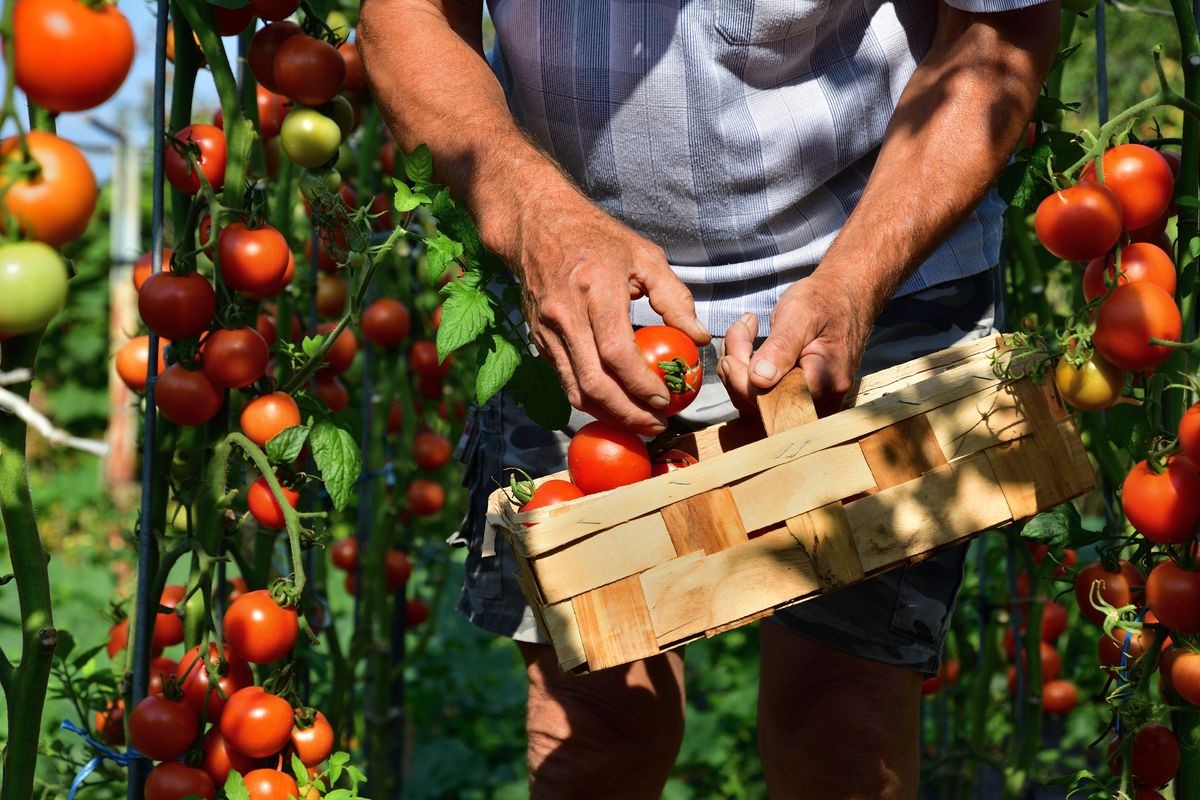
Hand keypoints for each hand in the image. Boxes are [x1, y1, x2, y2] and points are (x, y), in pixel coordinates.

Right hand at [508, 195, 709, 433]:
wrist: (536, 224)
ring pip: (575, 389)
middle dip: (627, 413)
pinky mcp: (538, 339)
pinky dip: (589, 400)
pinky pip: (565, 379)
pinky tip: (613, 404)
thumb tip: (700, 339)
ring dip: (607, 415)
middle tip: (655, 424)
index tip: (664, 401)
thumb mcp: (645, 256)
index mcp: (596, 290)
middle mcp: (566, 314)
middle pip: (594, 382)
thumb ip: (675, 298)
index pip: (617, 353)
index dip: (640, 385)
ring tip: (637, 423)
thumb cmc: (597, 237)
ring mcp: (547, 330)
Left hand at [717, 270, 873, 416]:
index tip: (734, 348)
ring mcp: (808, 404)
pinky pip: (761, 396)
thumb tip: (758, 379)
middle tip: (740, 329)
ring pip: (754, 402)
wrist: (845, 298)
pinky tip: (746, 345)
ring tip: (744, 330)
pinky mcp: (796, 398)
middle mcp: (819, 403)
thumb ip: (781, 347)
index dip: (742, 380)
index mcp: (825, 384)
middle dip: (737, 370)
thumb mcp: (801, 315)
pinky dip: (744, 373)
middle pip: (759, 406)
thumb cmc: (826, 300)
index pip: (771, 401)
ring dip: (737, 369)